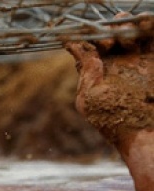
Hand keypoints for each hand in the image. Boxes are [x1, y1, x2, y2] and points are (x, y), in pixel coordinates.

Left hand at [65, 12, 153, 146]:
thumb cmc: (113, 122)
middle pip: (113, 35)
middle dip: (114, 29)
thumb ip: (86, 71)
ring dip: (131, 26)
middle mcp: (116, 64)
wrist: (146, 135)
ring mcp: (137, 62)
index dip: (93, 38)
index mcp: (97, 72)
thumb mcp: (90, 98)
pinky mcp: (153, 62)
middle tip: (116, 37)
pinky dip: (149, 27)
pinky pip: (151, 38)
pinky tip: (146, 23)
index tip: (98, 42)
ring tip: (133, 29)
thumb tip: (75, 46)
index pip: (92, 46)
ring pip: (133, 33)